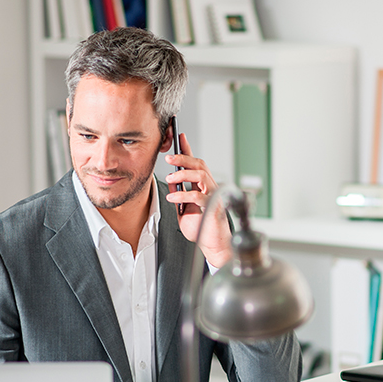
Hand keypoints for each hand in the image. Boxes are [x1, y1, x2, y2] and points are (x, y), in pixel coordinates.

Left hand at [165, 133, 231, 267]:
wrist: (213, 244)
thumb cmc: (202, 227)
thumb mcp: (184, 207)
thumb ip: (180, 192)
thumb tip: (171, 178)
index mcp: (203, 186)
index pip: (196, 163)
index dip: (188, 149)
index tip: (180, 136)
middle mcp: (210, 187)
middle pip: (199, 164)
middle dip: (183, 158)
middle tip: (169, 158)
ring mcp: (213, 196)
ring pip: (200, 175)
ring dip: (183, 174)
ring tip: (170, 177)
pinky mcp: (213, 207)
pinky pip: (197, 196)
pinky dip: (182, 194)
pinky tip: (173, 197)